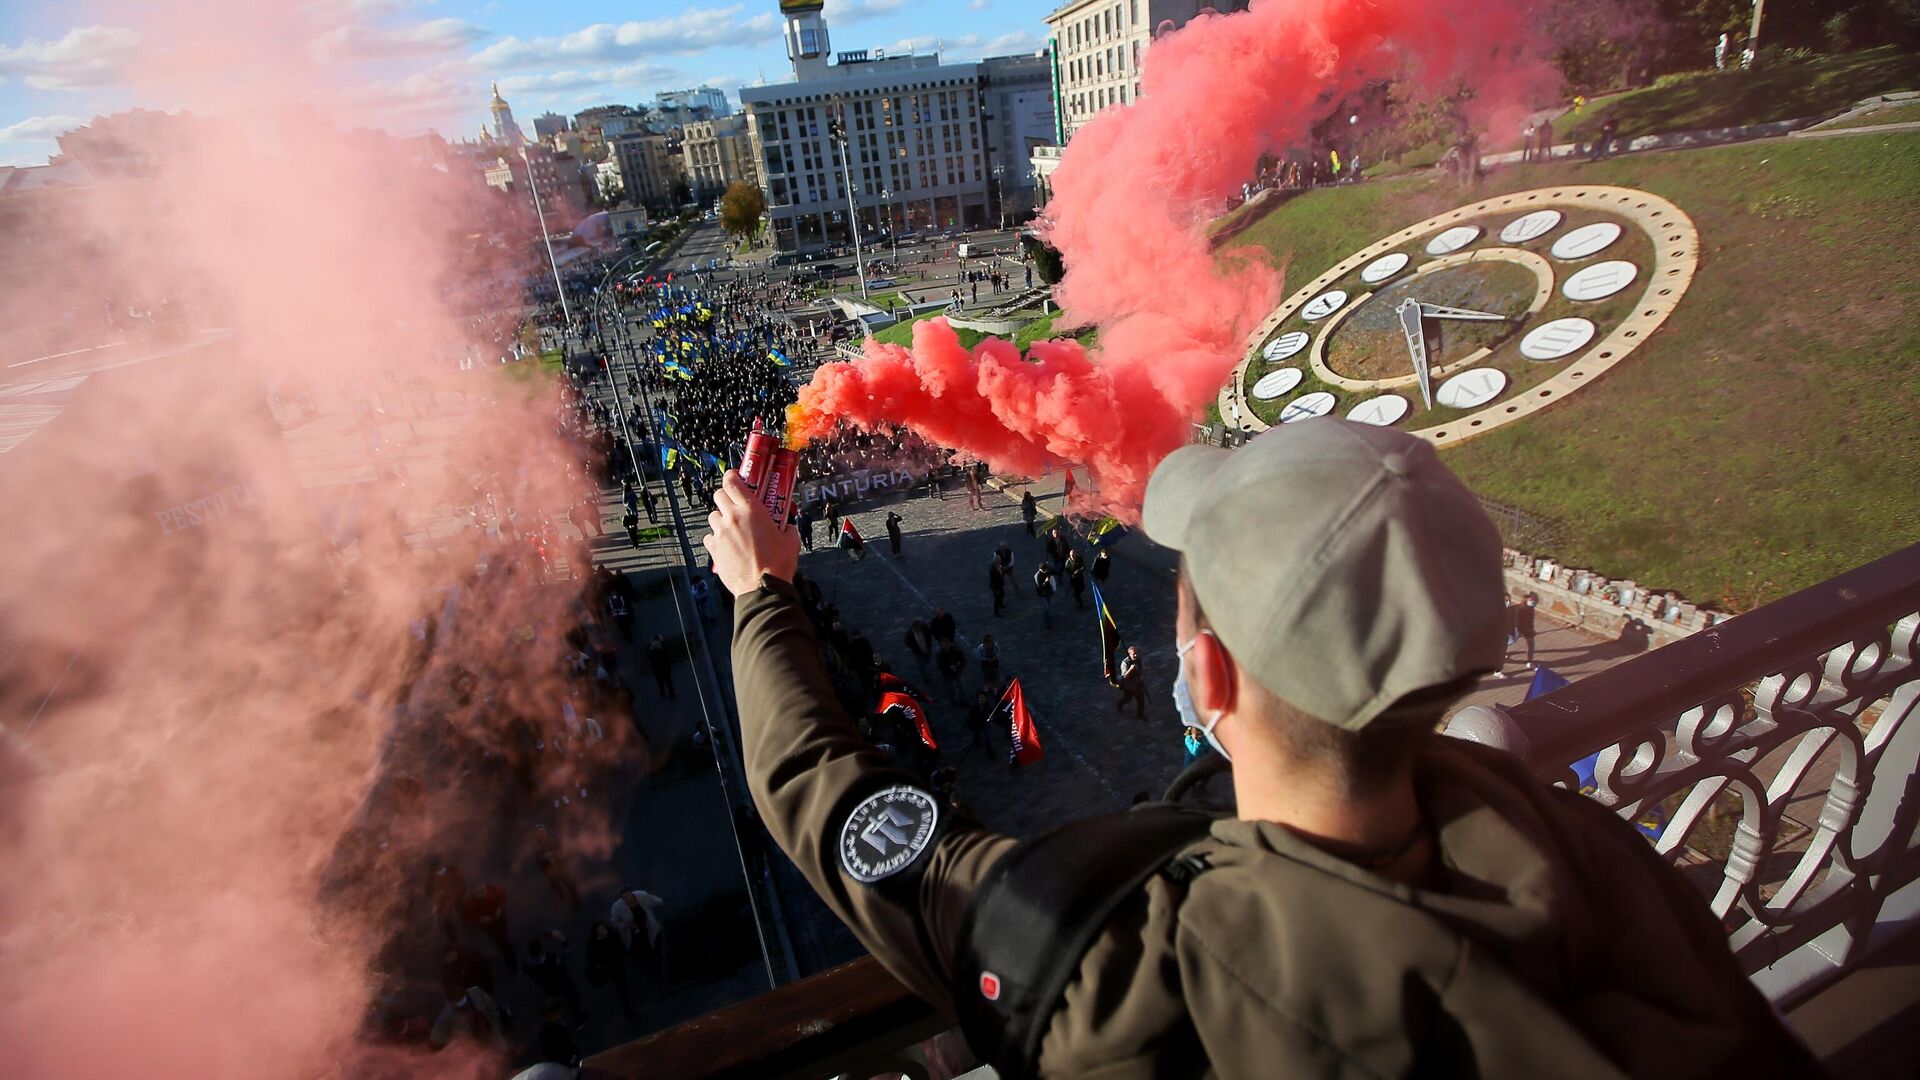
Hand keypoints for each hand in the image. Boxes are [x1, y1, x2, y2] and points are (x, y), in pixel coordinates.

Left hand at [704, 470, 800, 595]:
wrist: (763, 588)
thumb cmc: (778, 564)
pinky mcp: (713, 549)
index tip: (735, 478)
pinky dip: (716, 538)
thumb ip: (786, 528)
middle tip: (734, 505)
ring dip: (721, 519)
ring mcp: (721, 533)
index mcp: (752, 509)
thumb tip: (786, 527)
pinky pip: (709, 536)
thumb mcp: (790, 540)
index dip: (732, 477)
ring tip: (731, 528)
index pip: (732, 481)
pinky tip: (726, 545)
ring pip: (713, 516)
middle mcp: (733, 517)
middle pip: (718, 495)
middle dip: (726, 498)